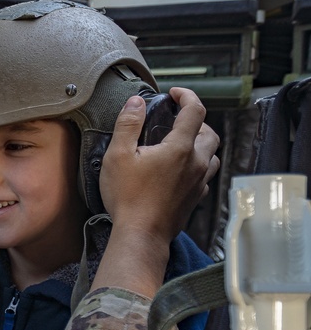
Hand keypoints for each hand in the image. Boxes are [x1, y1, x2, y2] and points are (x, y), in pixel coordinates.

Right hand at [91, 87, 219, 297]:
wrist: (140, 235)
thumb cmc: (128, 198)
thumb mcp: (117, 156)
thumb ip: (127, 125)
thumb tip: (135, 103)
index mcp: (180, 148)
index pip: (195, 110)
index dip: (186, 96)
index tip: (174, 94)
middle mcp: (196, 163)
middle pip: (210, 132)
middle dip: (196, 120)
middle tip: (177, 120)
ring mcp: (199, 182)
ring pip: (212, 154)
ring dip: (201, 144)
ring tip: (181, 144)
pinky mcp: (195, 198)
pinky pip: (205, 175)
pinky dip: (197, 166)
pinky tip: (180, 171)